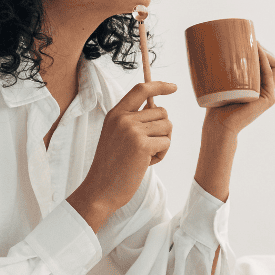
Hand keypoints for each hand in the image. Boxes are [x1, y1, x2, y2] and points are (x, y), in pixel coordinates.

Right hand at [82, 80, 177, 214]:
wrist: (101, 189)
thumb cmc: (112, 165)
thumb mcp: (116, 135)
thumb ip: (133, 120)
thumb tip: (159, 108)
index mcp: (115, 114)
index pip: (141, 89)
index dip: (160, 85)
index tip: (174, 87)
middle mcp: (123, 118)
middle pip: (162, 112)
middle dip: (161, 130)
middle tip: (145, 148)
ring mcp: (132, 131)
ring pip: (167, 127)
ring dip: (162, 143)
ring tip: (144, 156)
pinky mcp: (142, 145)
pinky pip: (167, 142)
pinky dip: (161, 154)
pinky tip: (145, 163)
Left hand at [202, 43, 274, 135]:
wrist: (218, 125)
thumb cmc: (215, 105)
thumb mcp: (220, 83)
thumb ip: (222, 69)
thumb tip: (209, 48)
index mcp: (257, 85)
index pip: (264, 61)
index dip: (259, 49)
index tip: (244, 40)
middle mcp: (266, 88)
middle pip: (271, 60)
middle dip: (262, 47)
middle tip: (247, 39)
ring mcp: (269, 93)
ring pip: (273, 64)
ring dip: (264, 50)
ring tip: (251, 41)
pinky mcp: (269, 98)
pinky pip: (269, 73)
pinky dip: (264, 60)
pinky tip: (256, 51)